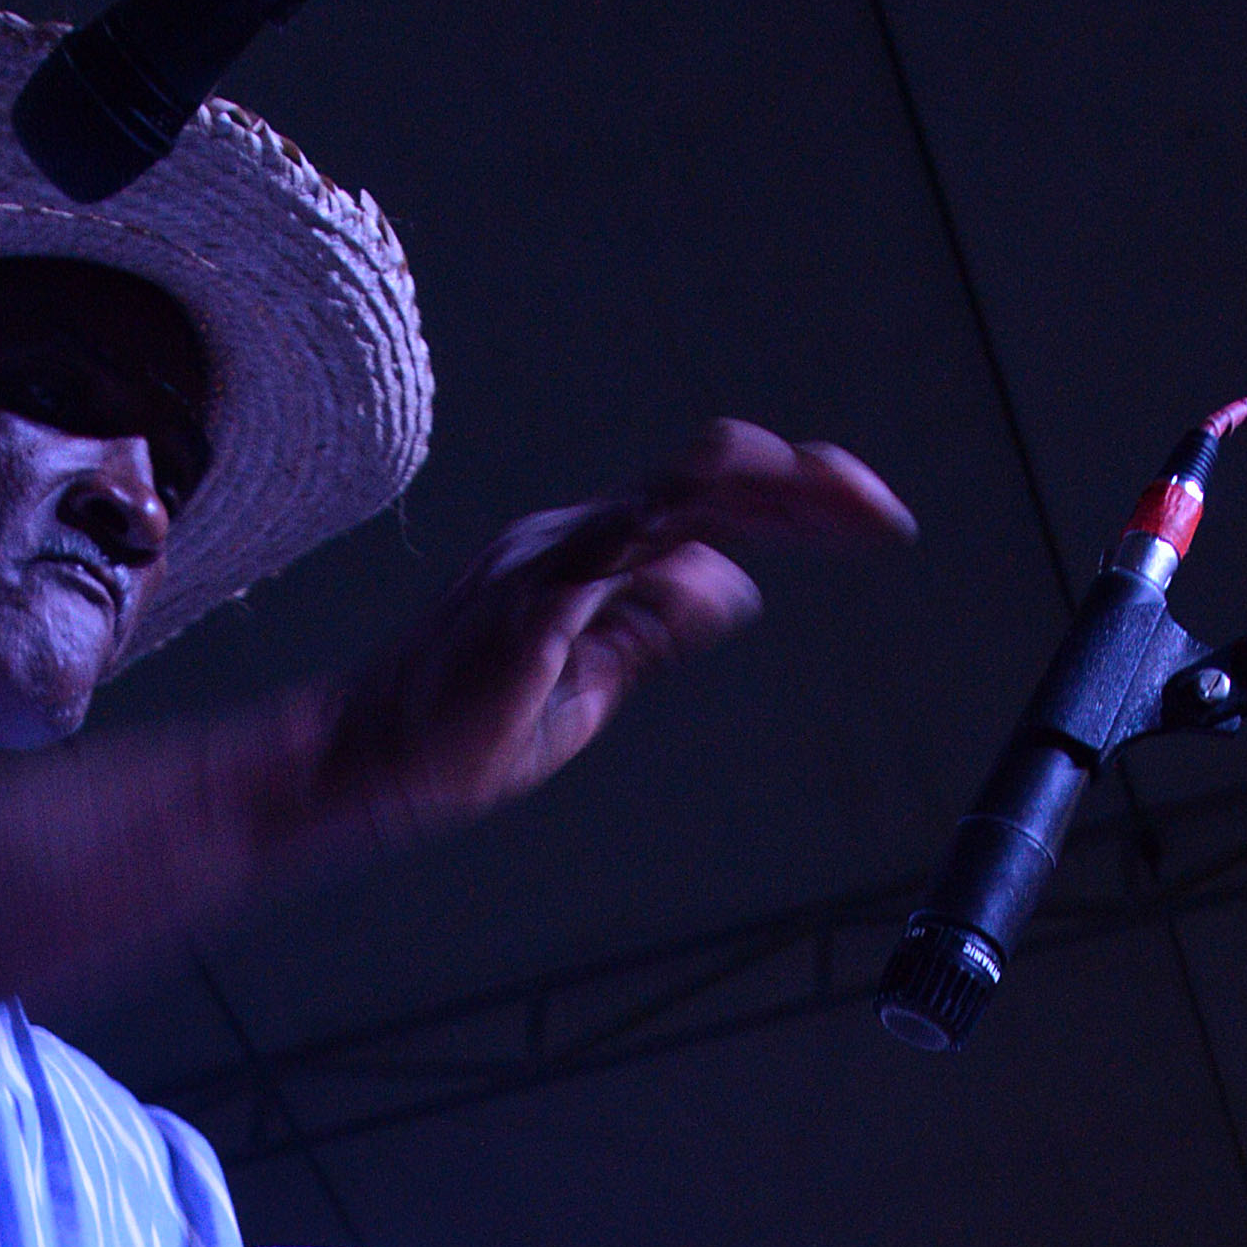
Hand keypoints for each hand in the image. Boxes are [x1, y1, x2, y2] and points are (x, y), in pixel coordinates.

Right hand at [314, 419, 913, 844]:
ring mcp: (547, 559)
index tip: (871, 521)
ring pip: (678, 494)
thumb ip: (654, 632)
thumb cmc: (460, 734)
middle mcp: (575, 534)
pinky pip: (615, 555)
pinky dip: (685, 551)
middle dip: (808, 487)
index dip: (796, 502)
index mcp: (590, 550)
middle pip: (710, 478)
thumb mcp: (592, 683)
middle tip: (883, 512)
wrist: (363, 767)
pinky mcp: (526, 603)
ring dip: (773, 495)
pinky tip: (740, 569)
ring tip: (849, 508)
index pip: (709, 503)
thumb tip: (734, 586)